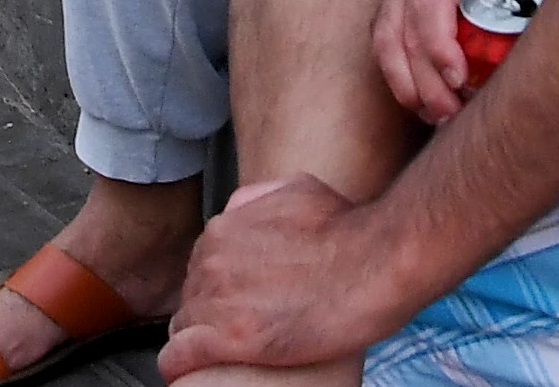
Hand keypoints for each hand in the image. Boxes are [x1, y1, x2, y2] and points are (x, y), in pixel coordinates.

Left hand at [160, 177, 395, 378]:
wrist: (377, 261)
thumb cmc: (348, 229)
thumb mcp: (298, 189)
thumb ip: (259, 198)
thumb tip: (242, 209)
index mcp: (224, 229)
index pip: (201, 266)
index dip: (219, 286)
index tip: (237, 301)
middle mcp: (213, 261)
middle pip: (192, 295)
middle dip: (210, 312)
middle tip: (241, 325)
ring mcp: (219, 300)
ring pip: (185, 326)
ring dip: (201, 338)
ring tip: (228, 350)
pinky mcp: (230, 339)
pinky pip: (180, 356)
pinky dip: (183, 364)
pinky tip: (192, 370)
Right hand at [377, 0, 558, 127]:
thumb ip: (538, 14)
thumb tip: (539, 69)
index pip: (430, 5)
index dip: (439, 48)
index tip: (461, 83)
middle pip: (407, 31)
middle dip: (426, 82)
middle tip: (451, 115)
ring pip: (386, 40)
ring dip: (407, 85)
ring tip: (434, 115)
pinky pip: (383, 41)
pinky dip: (397, 74)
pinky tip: (419, 100)